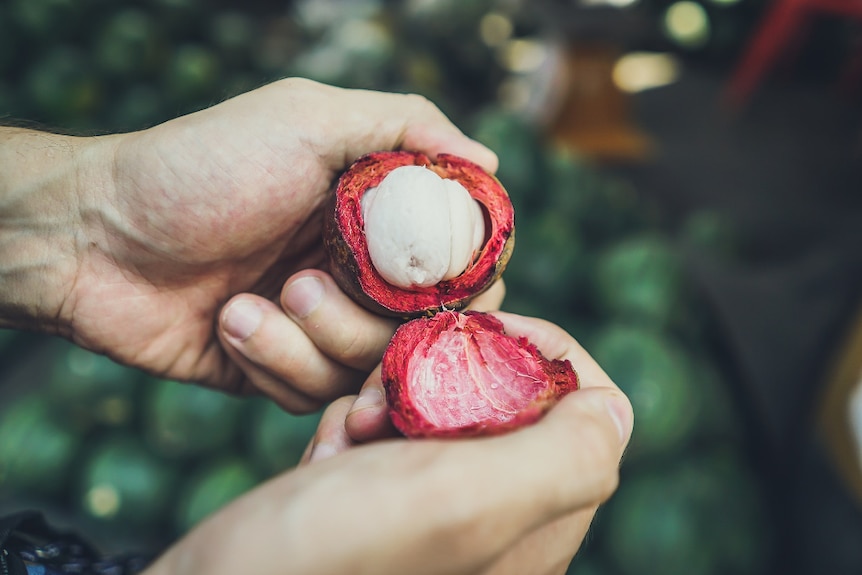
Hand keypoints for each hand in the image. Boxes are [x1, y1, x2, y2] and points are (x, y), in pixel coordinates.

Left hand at [2, 78, 496, 405]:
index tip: (450, 295)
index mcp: (375, 217)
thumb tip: (487, 159)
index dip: (465, 286)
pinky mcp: (279, 370)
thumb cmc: (201, 168)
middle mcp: (358, 274)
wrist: (95, 236)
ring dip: (306, 341)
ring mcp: (319, 326)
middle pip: (417, 332)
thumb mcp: (305, 120)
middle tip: (300, 284)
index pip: (459, 265)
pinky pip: (311, 397)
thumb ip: (403, 126)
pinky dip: (271, 362)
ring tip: (246, 303)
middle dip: (362, 321)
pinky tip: (228, 324)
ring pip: (364, 371)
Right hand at [143, 313, 632, 574]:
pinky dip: (357, 428)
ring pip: (443, 407)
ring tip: (352, 429)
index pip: (585, 410)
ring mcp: (438, 516)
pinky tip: (327, 461)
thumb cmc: (328, 558)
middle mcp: (498, 523)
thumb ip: (561, 461)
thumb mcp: (458, 503)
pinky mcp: (384, 508)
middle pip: (508, 401)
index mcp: (538, 525)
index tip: (482, 330)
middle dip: (450, 372)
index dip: (543, 353)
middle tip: (391, 388)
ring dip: (394, 395)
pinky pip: (392, 436)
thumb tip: (615, 413)